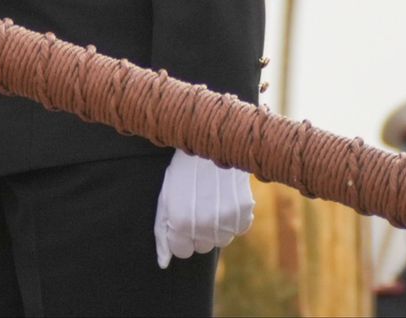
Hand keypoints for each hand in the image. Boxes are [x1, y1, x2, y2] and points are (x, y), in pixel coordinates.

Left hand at [153, 150, 253, 265]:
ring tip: (211, 199)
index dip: (180, 235)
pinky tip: (225, 197)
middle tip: (196, 205)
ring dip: (216, 226)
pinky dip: (233, 218)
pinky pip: (238, 228)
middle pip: (202, 247)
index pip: (182, 251)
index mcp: (180, 221)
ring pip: (221, 240)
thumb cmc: (184, 170)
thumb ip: (162, 231)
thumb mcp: (166, 196)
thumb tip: (163, 263)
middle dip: (198, 232)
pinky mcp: (243, 212)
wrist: (211, 143)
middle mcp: (204, 225)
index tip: (182, 218)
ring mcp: (226, 220)